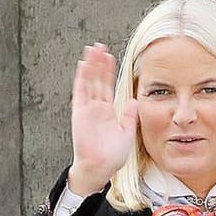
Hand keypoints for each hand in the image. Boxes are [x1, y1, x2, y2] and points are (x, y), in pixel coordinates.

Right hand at [68, 43, 138, 194]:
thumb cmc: (111, 157)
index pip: (108, 86)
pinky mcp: (80, 113)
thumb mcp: (127, 133)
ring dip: (91, 65)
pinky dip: (82, 78)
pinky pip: (80, 92)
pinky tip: (83, 65)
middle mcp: (96, 108)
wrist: (100, 168)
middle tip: (100, 46)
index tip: (110, 57)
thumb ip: (130, 116)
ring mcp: (87, 109)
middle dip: (99, 63)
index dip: (109, 72)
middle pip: (97, 80)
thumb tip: (135, 101)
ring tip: (92, 49)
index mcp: (108, 112)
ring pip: (89, 82)